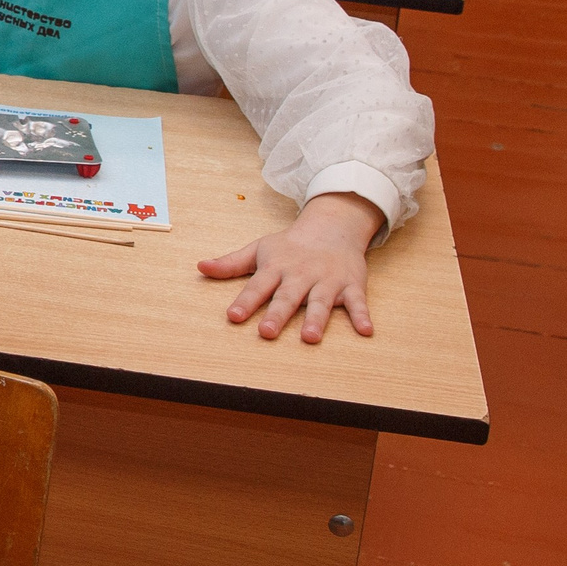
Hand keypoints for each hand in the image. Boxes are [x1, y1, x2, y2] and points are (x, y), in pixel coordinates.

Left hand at [198, 191, 382, 343]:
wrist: (332, 227)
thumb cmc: (290, 246)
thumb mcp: (258, 250)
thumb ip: (231, 263)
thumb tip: (200, 267)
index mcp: (276, 268)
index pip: (257, 286)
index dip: (245, 302)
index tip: (233, 316)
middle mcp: (301, 275)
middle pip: (288, 297)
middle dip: (277, 315)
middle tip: (267, 333)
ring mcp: (327, 280)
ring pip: (320, 302)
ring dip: (316, 319)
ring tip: (309, 338)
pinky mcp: (351, 285)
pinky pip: (357, 302)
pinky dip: (362, 316)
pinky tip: (366, 331)